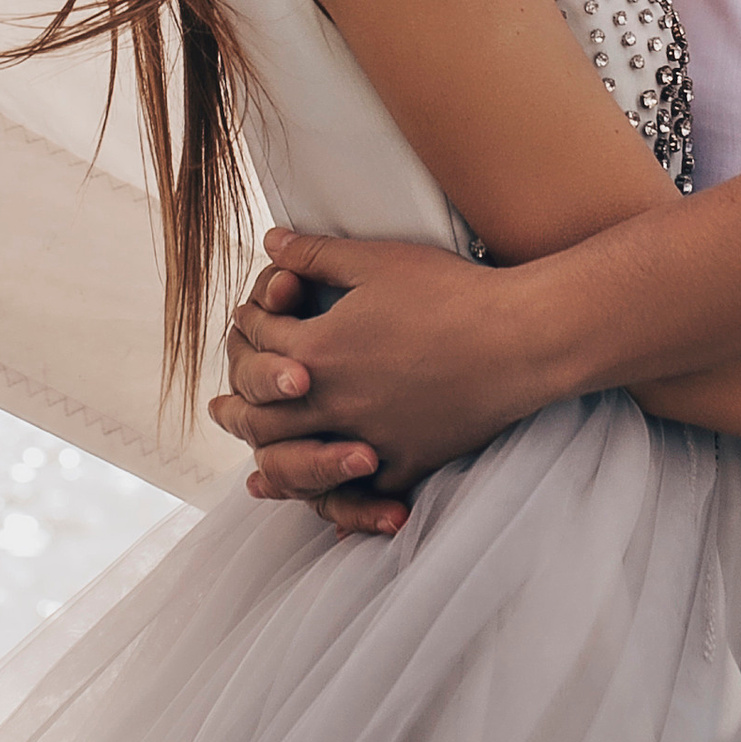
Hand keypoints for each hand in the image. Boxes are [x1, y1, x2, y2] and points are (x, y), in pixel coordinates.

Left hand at [208, 230, 541, 514]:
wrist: (521, 340)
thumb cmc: (450, 292)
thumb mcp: (375, 260)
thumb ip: (313, 255)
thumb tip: (269, 241)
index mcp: (316, 350)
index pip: (259, 343)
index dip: (250, 324)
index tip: (254, 317)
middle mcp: (333, 403)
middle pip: (262, 415)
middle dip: (237, 408)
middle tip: (220, 410)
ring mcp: (369, 439)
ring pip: (299, 464)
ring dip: (271, 463)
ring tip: (255, 467)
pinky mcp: (406, 462)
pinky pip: (358, 492)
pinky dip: (335, 498)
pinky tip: (326, 499)